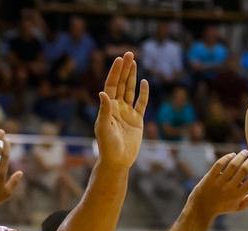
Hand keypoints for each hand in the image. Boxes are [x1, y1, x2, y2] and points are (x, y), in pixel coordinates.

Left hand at [94, 51, 148, 168]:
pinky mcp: (137, 120)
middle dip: (124, 69)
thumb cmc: (107, 146)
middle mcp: (117, 108)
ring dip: (132, 76)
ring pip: (130, 91)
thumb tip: (103, 93)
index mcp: (107, 108)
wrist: (117, 161)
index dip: (115, 72)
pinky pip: (141, 103)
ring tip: (133, 61)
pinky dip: (143, 93)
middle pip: (121, 84)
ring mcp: (127, 113)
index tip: (119, 59)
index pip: (111, 85)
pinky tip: (144, 82)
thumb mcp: (104, 127)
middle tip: (128, 53)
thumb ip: (104, 110)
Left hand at [187, 150, 247, 218]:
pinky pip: (219, 164)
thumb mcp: (239, 207)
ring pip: (232, 165)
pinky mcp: (209, 178)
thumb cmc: (223, 206)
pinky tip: (232, 155)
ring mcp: (219, 182)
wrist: (201, 208)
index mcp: (239, 195)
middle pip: (244, 170)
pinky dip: (227, 157)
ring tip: (245, 152)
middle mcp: (229, 188)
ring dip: (240, 156)